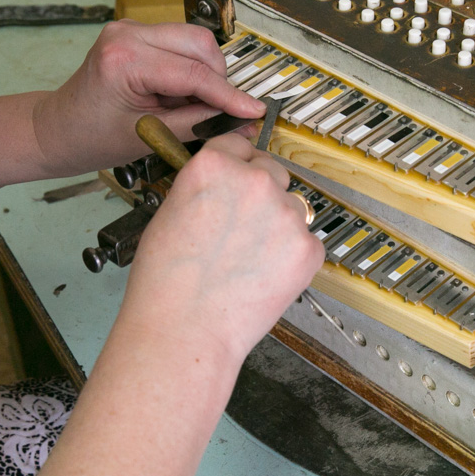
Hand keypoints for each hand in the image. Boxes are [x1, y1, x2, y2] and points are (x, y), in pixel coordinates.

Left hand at [33, 20, 265, 175]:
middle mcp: (127, 34)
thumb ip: (199, 124)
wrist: (59, 129)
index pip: (194, 74)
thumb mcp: (150, 137)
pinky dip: (189, 72)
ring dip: (204, 75)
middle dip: (218, 81)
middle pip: (200, 45)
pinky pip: (180, 46)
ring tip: (187, 107)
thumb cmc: (91, 137)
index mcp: (124, 59)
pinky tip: (175, 96)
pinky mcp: (136, 33)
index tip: (254, 111)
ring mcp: (131, 29)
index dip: (229, 96)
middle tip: (218, 113)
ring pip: (194, 42)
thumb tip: (240, 122)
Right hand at [117, 134, 324, 370]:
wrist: (185, 330)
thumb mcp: (170, 212)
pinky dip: (292, 257)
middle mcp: (254, 181)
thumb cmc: (166, 282)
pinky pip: (307, 242)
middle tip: (243, 228)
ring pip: (292, 207)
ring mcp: (286, 214)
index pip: (238, 146)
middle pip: (271, 171)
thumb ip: (205, 189)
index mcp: (214, 166)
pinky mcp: (308, 249)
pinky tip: (264, 276)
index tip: (238, 178)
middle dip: (261, 194)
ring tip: (249, 259)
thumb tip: (223, 189)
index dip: (236, 166)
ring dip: (278, 225)